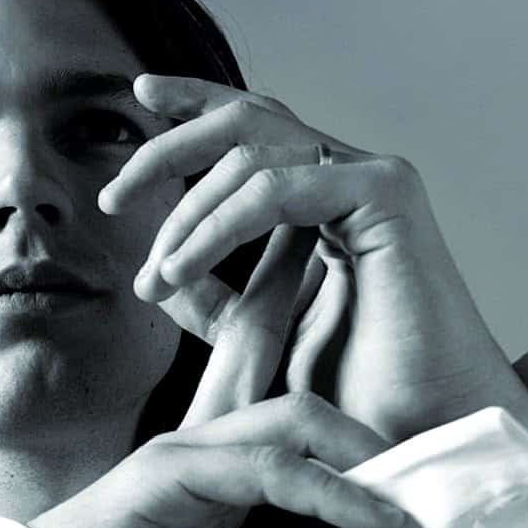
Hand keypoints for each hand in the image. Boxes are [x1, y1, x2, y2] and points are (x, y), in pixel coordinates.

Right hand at [31, 390, 403, 527]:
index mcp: (215, 486)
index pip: (290, 433)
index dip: (347, 429)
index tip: (415, 461)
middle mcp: (204, 456)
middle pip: (299, 398)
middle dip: (361, 402)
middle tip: (433, 448)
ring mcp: (185, 456)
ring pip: (293, 415)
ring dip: (365, 442)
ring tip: (422, 489)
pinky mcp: (169, 472)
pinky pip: (267, 465)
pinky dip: (329, 486)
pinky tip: (377, 518)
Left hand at [100, 74, 527, 476]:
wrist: (415, 432)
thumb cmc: (351, 392)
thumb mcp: (258, 331)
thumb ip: (215, 295)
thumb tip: (157, 271)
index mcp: (323, 195)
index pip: (252, 129)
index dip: (193, 104)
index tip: (137, 95)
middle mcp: (348, 175)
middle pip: (243, 120)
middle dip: (167, 151)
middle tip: (112, 198)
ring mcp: (370, 178)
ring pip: (250, 152)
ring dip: (186, 213)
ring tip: (153, 275)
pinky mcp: (386, 193)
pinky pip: (275, 188)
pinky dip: (217, 228)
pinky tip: (181, 269)